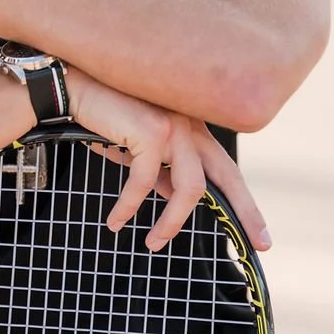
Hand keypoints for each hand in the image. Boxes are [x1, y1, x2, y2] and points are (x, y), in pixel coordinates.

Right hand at [64, 67, 270, 253]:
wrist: (73, 89)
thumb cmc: (103, 118)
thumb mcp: (138, 150)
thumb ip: (160, 171)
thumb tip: (170, 197)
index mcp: (192, 128)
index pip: (226, 169)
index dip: (245, 202)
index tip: (259, 234)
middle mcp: (190, 125)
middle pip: (228, 176)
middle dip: (246, 212)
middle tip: (260, 244)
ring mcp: (174, 126)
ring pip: (189, 188)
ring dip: (172, 222)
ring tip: (153, 243)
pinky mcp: (152, 132)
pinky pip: (144, 183)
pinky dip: (128, 206)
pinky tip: (115, 221)